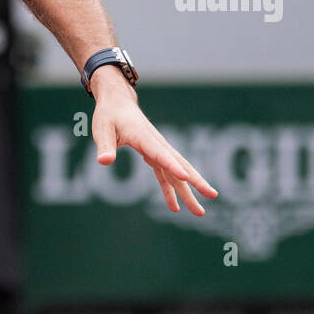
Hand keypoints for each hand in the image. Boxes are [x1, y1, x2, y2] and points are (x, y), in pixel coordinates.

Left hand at [89, 70, 217, 214]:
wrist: (117, 102)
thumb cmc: (108, 115)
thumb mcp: (102, 129)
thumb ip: (104, 146)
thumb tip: (104, 162)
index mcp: (144, 137)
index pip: (160, 154)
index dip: (172, 165)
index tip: (185, 178)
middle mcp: (156, 144)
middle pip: (180, 164)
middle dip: (196, 181)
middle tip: (212, 196)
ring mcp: (158, 150)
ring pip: (177, 172)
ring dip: (188, 191)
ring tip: (199, 212)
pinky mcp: (154, 154)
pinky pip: (165, 175)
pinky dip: (170, 190)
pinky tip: (174, 207)